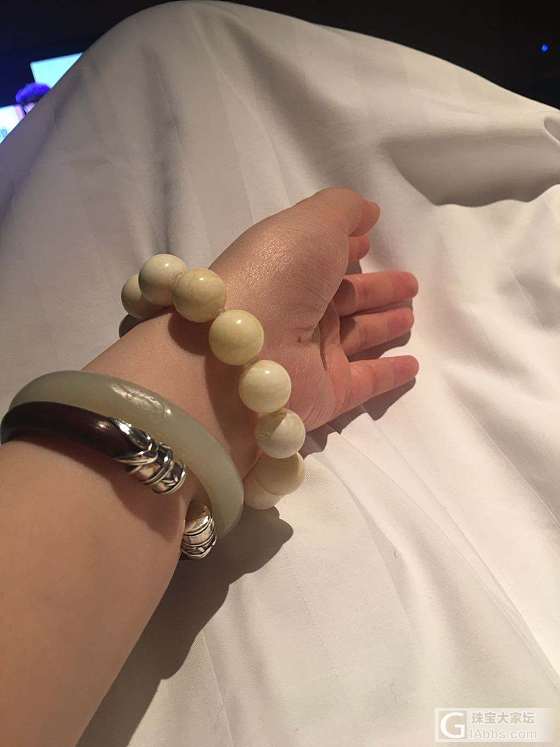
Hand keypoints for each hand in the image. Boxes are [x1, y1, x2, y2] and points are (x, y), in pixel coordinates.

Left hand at [210, 187, 418, 431]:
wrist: (246, 351)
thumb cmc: (278, 274)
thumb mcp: (310, 224)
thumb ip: (342, 209)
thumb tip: (368, 214)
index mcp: (289, 269)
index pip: (325, 258)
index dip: (348, 248)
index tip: (371, 242)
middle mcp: (298, 311)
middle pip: (345, 298)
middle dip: (377, 289)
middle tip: (410, 285)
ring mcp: (312, 355)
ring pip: (357, 338)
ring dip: (383, 326)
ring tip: (410, 318)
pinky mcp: (327, 393)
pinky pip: (366, 382)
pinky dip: (389, 374)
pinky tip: (412, 365)